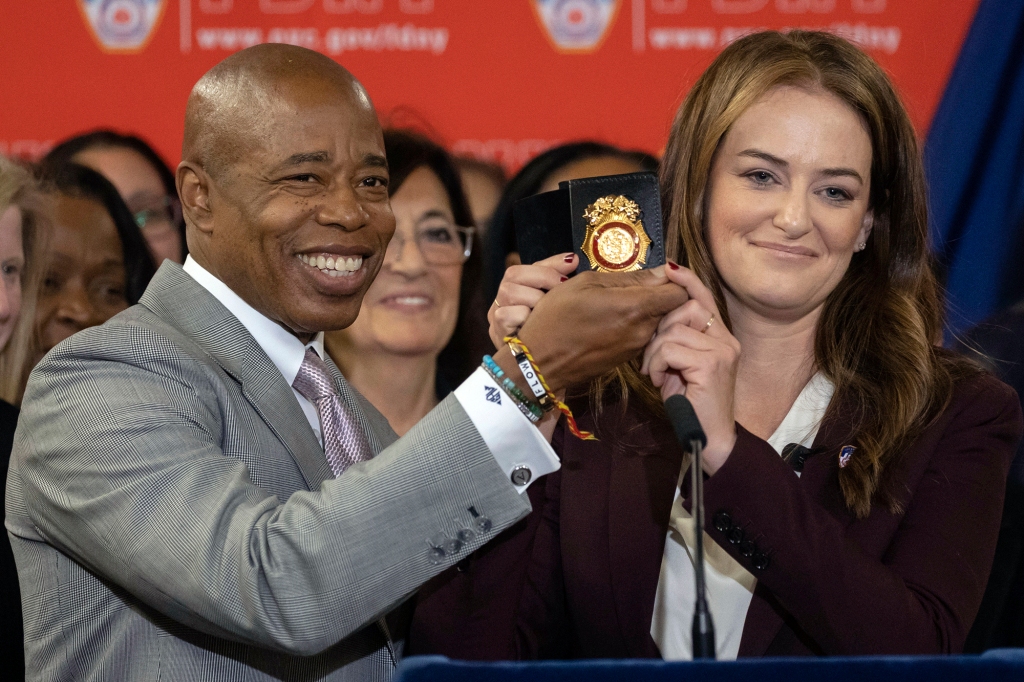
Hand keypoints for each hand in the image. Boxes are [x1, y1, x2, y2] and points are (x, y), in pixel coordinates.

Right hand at [488, 253, 577, 348]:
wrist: (541, 368)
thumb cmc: (552, 331)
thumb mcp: (556, 300)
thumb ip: (559, 277)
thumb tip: (573, 259)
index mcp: (515, 288)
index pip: (522, 267)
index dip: (546, 268)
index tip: (570, 270)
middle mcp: (502, 299)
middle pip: (512, 275)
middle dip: (543, 280)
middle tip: (561, 293)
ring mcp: (496, 317)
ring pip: (508, 292)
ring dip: (534, 300)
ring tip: (548, 314)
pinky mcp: (496, 334)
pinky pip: (506, 315)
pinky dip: (524, 318)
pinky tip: (536, 328)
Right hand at [498, 265, 688, 394]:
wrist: (540, 362)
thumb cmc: (556, 317)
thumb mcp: (586, 283)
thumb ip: (629, 278)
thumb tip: (661, 273)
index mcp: (635, 307)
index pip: (680, 291)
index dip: (673, 279)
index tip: (657, 272)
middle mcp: (642, 330)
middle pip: (670, 307)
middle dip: (658, 293)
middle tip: (634, 284)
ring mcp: (636, 347)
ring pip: (656, 320)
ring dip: (645, 308)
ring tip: (617, 302)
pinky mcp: (628, 358)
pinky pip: (642, 334)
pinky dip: (634, 323)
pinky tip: (610, 319)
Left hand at [641, 263, 739, 474]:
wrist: (707, 440)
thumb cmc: (689, 405)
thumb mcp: (680, 367)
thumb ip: (674, 341)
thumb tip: (654, 316)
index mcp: (721, 338)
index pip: (704, 299)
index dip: (686, 282)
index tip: (669, 268)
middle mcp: (727, 340)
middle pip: (687, 308)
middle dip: (660, 328)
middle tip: (653, 357)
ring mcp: (722, 351)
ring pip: (674, 330)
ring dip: (655, 352)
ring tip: (657, 373)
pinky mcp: (712, 364)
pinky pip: (670, 348)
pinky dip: (657, 363)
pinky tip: (659, 381)